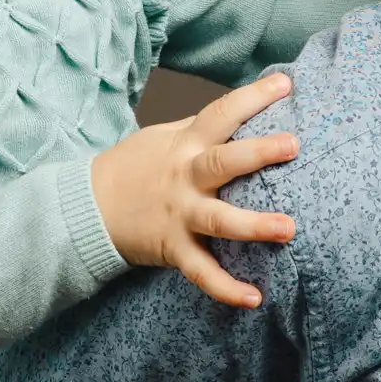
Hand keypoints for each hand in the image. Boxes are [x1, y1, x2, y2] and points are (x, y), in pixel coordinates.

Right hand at [91, 74, 297, 307]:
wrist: (86, 206)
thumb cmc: (132, 168)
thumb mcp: (162, 138)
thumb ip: (200, 130)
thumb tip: (241, 113)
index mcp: (185, 145)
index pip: (221, 113)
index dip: (253, 96)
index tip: (286, 84)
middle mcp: (184, 178)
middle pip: (223, 162)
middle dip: (259, 153)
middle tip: (294, 145)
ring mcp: (179, 214)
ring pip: (219, 220)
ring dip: (255, 225)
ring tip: (289, 229)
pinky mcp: (172, 248)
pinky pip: (202, 271)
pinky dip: (226, 287)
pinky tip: (254, 298)